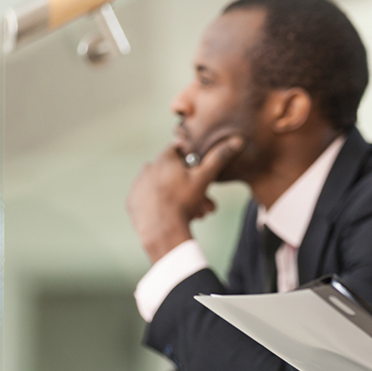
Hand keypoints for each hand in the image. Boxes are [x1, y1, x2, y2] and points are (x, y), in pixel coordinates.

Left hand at [126, 136, 245, 261]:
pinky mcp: (133, 202)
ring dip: (180, 199)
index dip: (193, 162)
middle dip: (192, 188)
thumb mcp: (204, 178)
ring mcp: (139, 186)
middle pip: (174, 174)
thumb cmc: (183, 201)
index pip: (180, 151)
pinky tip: (173, 216)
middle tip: (205, 204)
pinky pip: (151, 201)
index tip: (202, 174)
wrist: (161, 230)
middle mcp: (148, 168)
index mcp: (163, 159)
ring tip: (194, 214)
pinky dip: (162, 206)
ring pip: (164, 188)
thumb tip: (238, 140)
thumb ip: (219, 158)